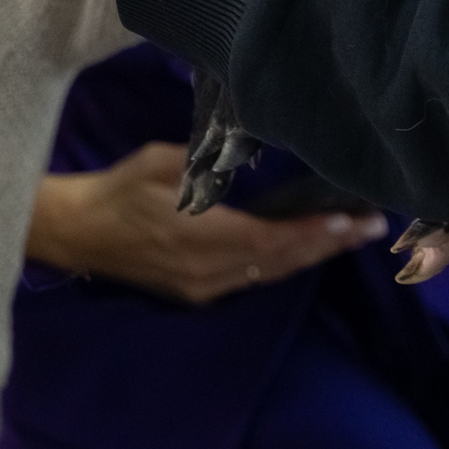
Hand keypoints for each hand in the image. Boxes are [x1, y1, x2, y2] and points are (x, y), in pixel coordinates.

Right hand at [33, 143, 387, 304]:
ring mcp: (204, 287)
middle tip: (371, 227)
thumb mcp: (158, 162)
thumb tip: (246, 154)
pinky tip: (303, 248)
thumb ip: (205, 165)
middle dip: (328, 244)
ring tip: (347, 236)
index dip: (315, 232)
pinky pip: (252, 279)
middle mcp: (209, 271)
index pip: (273, 239)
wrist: (77, 233)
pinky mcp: (197, 293)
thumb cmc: (117, 189)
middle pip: (282, 261)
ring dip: (310, 256)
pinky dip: (282, 263)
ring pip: (271, 274)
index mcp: (200, 237)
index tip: (351, 219)